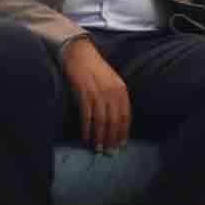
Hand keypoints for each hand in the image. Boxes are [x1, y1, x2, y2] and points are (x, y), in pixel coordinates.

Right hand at [61, 36, 131, 150]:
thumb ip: (116, 97)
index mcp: (121, 90)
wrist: (79, 53)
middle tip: (109, 152)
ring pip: (101, 121)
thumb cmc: (95, 68)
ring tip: (98, 149)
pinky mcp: (83, 94)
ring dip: (99, 137)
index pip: (125, 116)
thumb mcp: (111, 81)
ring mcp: (98, 93)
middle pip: (114, 121)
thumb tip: (116, 119)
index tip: (121, 144)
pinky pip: (87, 116)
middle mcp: (112, 92)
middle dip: (112, 138)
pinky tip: (86, 138)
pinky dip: (86, 129)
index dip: (123, 132)